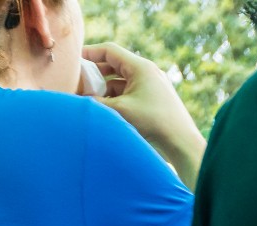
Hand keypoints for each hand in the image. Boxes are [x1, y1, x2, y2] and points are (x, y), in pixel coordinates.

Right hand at [84, 42, 200, 166]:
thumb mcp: (119, 110)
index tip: (74, 61)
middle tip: (79, 83)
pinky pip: (130, 93)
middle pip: (115, 65)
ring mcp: (153, 86)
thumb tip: (76, 100)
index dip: (90, 53)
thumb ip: (95, 102)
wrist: (182, 144)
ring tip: (90, 100)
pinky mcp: (155, 100)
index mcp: (141, 67)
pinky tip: (107, 110)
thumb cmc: (154, 123)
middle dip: (95, 74)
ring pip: (121, 81)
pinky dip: (116, 98)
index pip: (110, 51)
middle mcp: (148, 73)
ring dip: (105, 89)